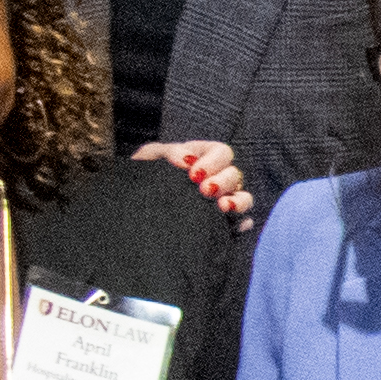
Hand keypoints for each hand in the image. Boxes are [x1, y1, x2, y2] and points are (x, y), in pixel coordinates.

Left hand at [132, 139, 252, 218]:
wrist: (136, 207)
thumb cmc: (147, 174)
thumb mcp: (152, 157)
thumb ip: (170, 153)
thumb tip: (186, 161)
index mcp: (204, 158)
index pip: (222, 153)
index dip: (213, 162)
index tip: (193, 174)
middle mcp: (218, 179)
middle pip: (235, 175)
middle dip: (222, 182)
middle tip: (205, 190)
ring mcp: (223, 202)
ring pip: (244, 199)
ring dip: (238, 202)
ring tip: (223, 207)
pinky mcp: (224, 225)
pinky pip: (242, 224)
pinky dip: (243, 223)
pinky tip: (236, 226)